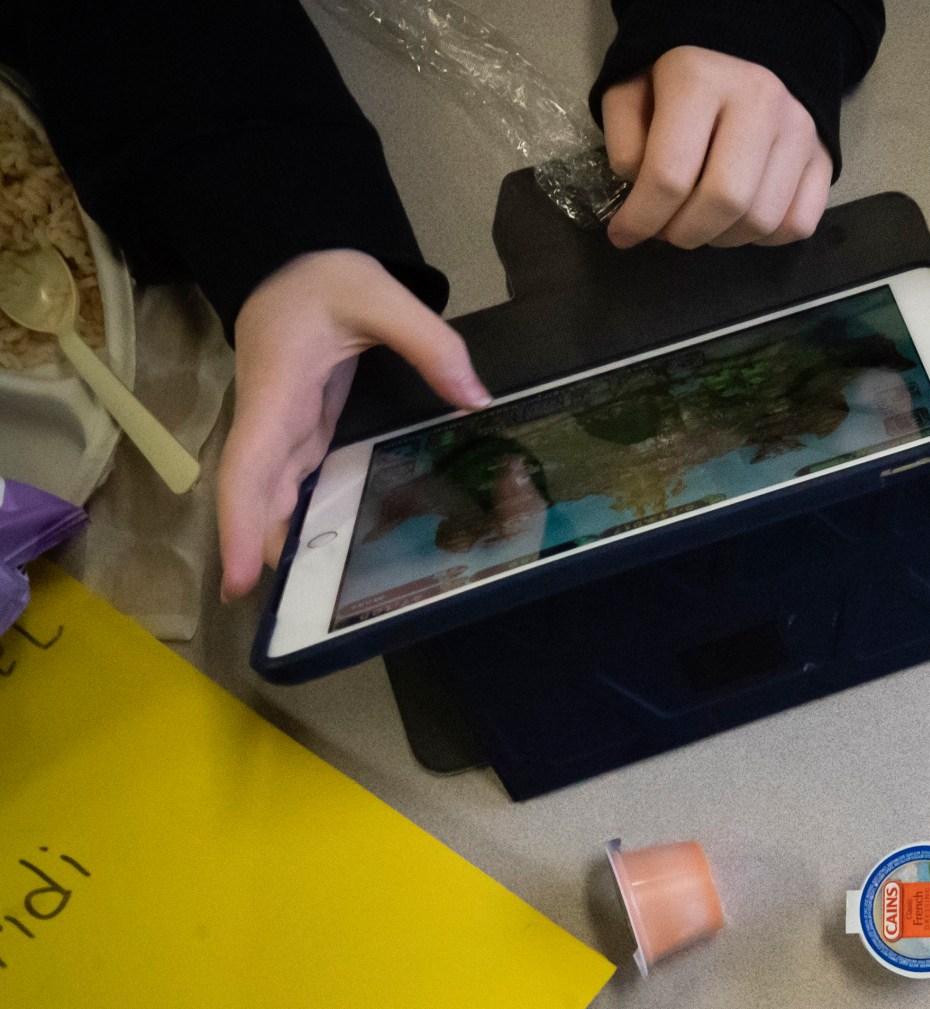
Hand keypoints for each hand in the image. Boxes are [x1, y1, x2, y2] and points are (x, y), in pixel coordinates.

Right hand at [220, 251, 488, 600]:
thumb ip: (429, 342)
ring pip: (271, 493)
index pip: (248, 465)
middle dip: (258, 549)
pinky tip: (320, 550)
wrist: (294, 258)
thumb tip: (476, 396)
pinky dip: (299, 517)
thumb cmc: (325, 276)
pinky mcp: (301, 430)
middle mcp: (270, 417)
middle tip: (279, 615)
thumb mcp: (377, 294)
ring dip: (279, 541)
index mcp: (278, 389)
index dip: (241, 522)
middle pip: (255, 493)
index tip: (240, 575)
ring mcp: (283, 427)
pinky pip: (294, 482)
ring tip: (301, 600)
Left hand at [601, 47, 830, 249]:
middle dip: (685, 234)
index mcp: (700, 80)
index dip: (641, 218)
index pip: (670, 174)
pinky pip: (797, 223)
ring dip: (722, 239)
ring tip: (700, 224)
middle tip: (666, 233)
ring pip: (762, 221)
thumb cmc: (679, 81)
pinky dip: (764, 239)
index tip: (623, 235)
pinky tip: (739, 221)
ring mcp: (799, 130)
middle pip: (725, 201)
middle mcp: (759, 101)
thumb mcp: (630, 92)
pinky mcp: (822, 156)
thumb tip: (644, 197)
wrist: (741, 56)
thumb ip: (624, 143)